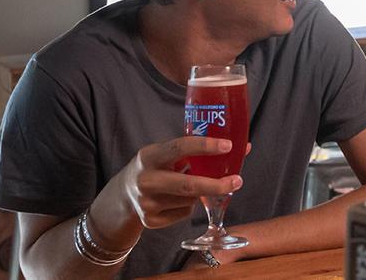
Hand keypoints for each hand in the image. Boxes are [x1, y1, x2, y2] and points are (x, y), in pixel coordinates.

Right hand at [116, 136, 245, 228]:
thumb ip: (195, 152)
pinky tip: (177, 200)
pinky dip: (189, 206)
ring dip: (201, 194)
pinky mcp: (151, 221)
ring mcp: (146, 203)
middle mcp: (145, 180)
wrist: (123, 196)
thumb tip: (242, 148)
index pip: (180, 147)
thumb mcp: (164, 155)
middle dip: (216, 184)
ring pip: (190, 200)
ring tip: (193, 186)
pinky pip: (184, 213)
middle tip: (237, 181)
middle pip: (188, 184)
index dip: (206, 146)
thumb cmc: (155, 169)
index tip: (228, 146)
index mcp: (149, 156)